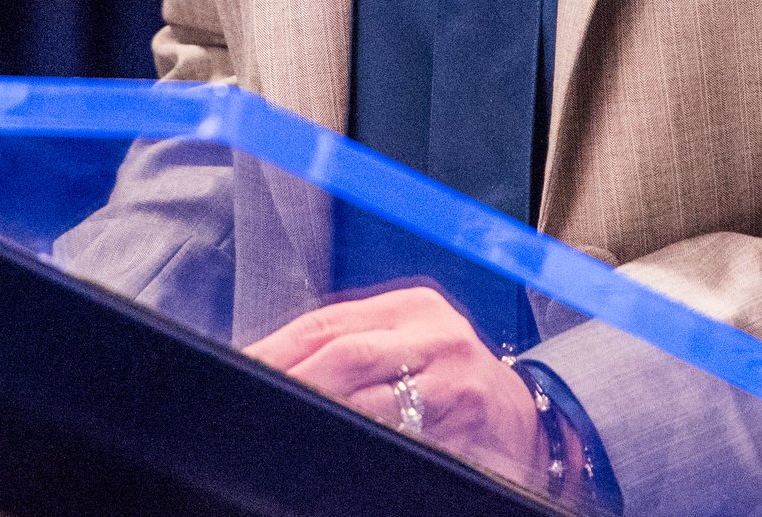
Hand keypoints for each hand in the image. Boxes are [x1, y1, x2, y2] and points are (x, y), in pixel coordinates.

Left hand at [245, 285, 545, 487]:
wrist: (523, 420)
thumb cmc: (448, 381)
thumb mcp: (409, 344)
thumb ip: (351, 345)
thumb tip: (266, 365)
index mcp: (412, 308)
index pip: (327, 322)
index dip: (275, 348)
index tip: (238, 368)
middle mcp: (437, 336)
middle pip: (346, 355)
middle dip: (291, 382)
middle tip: (249, 402)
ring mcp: (454, 384)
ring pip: (370, 403)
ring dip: (320, 417)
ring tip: (281, 428)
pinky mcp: (463, 430)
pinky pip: (400, 442)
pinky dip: (359, 447)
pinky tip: (331, 453)